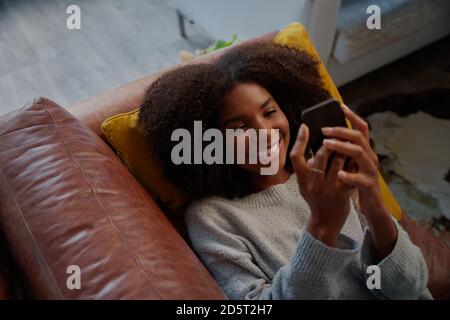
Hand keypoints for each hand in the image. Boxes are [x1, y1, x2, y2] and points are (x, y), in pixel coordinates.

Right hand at [290, 123, 353, 246]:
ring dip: (345, 149)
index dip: (300, 140)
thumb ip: (306, 169)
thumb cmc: (315, 200)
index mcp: (302, 179)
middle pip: (321, 154)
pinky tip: (355, 158)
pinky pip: (350, 171)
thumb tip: (314, 149)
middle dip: (331, 141)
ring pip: (339, 160)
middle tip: (336, 133)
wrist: (325, 222)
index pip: (295, 156)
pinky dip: (353, 162)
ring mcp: (329, 188)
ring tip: (348, 143)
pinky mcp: (343, 192)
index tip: (305, 126)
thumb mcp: (304, 185)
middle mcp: (313, 183)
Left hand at [321, 104, 396, 258]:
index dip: (352, 116)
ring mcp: (370, 171)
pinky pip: (359, 179)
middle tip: (324, 129)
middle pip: (358, 136)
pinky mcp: (368, 185)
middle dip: (340, 130)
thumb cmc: (356, 185)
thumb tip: (321, 143)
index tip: (340, 106)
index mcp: (364, 151)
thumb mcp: (349, 166)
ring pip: (359, 153)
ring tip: (326, 144)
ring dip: (342, 147)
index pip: (361, 128)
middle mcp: (369, 157)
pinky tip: (339, 175)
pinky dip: (349, 176)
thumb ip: (340, 155)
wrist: (371, 207)